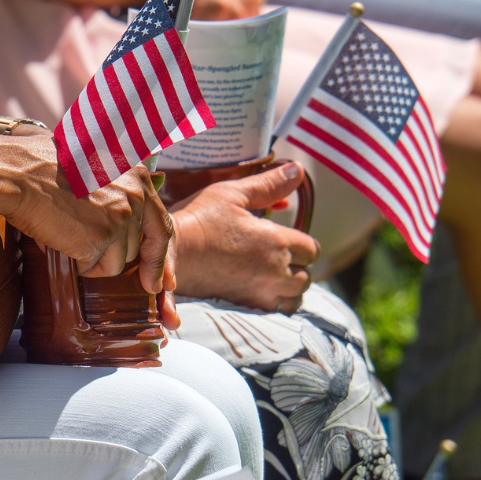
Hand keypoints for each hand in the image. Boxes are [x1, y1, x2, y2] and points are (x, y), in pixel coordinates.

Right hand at [0, 134, 174, 294]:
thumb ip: (119, 192)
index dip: (159, 257)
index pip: (162, 225)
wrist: (18, 172)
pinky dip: (76, 262)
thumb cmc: (45, 169)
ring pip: (117, 263)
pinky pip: (95, 268)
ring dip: (92, 257)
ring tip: (67, 231)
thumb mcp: (95, 169)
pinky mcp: (101, 237)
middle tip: (90, 249)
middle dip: (113, 257)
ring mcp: (120, 217)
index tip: (158, 281)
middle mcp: (136, 195)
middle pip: (138, 249)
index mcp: (138, 175)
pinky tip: (61, 238)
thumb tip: (128, 231)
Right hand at [171, 162, 319, 312]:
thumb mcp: (232, 193)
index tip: (284, 237)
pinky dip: (274, 302)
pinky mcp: (244, 305)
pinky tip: (259, 290)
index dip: (301, 242)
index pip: (310, 249)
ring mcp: (260, 292)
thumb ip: (268, 184)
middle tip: (277, 255)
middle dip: (297, 266)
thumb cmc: (199, 219)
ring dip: (289, 288)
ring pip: (294, 298)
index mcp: (276, 241)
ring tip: (272, 275)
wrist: (169, 254)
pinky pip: (274, 310)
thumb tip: (298, 169)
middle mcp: (275, 271)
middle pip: (305, 277)